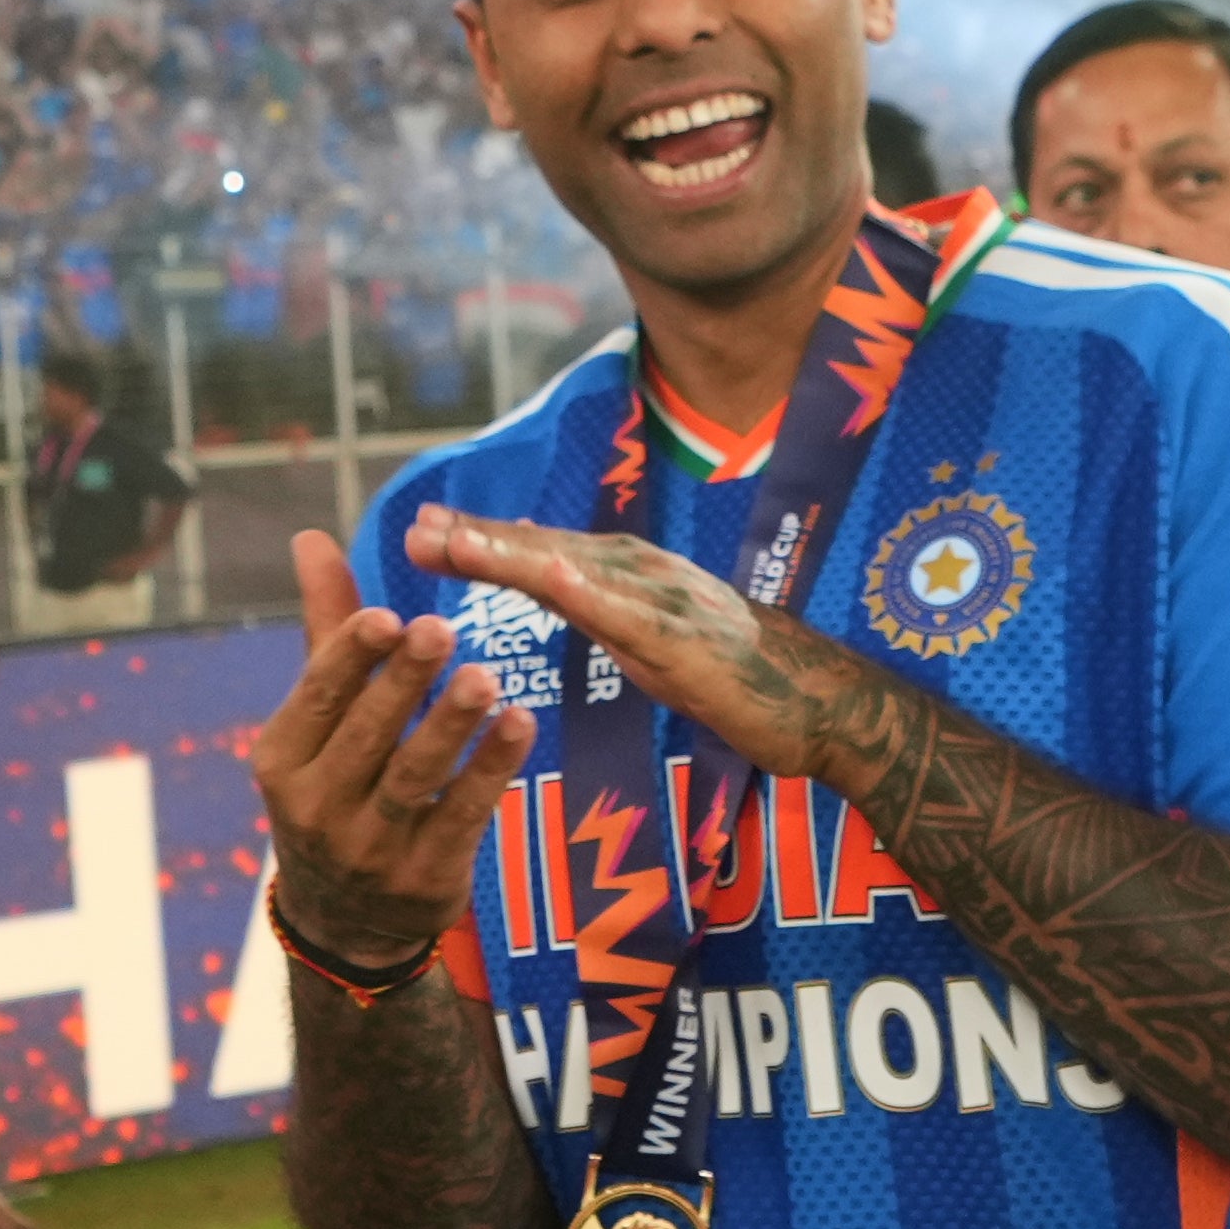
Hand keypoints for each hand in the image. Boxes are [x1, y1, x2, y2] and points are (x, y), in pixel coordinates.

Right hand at [254, 529, 533, 965]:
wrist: (347, 921)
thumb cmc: (336, 788)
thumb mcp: (320, 721)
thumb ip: (329, 630)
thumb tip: (312, 537)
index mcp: (283, 759)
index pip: (317, 698)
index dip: (351, 656)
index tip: (388, 615)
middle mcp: (316, 807)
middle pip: (366, 735)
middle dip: (403, 683)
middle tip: (442, 630)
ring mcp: (368, 849)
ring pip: (414, 776)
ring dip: (451, 724)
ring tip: (485, 676)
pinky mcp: (423, 878)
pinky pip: (463, 814)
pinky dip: (492, 768)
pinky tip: (521, 724)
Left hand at [397, 503, 836, 780]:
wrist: (814, 699)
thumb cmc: (732, 672)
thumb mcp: (647, 635)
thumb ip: (599, 605)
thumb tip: (546, 576)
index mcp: (628, 574)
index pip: (542, 551)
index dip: (482, 538)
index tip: (423, 528)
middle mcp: (641, 572)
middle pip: (546, 550)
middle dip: (479, 538)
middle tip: (415, 529)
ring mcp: (664, 600)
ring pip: (575, 571)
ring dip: (513, 553)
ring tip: (455, 542)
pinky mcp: (686, 640)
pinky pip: (630, 614)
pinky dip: (589, 592)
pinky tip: (551, 579)